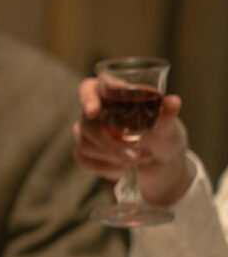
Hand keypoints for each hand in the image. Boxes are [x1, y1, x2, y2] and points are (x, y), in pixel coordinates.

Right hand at [73, 78, 193, 205]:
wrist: (159, 160)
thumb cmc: (162, 134)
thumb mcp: (168, 126)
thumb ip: (167, 114)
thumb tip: (173, 101)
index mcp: (110, 94)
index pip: (89, 88)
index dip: (88, 98)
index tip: (93, 112)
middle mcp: (92, 110)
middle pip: (86, 121)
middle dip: (109, 141)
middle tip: (133, 154)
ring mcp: (84, 131)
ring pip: (85, 143)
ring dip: (112, 156)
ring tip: (138, 160)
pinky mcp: (82, 152)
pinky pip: (85, 160)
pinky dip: (107, 167)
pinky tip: (123, 168)